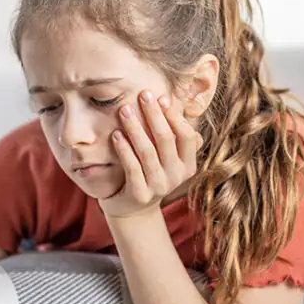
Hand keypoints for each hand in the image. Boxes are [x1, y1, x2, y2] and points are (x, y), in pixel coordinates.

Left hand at [99, 89, 202, 218]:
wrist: (132, 209)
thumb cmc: (147, 173)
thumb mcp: (162, 157)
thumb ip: (169, 135)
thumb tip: (170, 99)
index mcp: (188, 164)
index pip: (186, 135)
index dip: (174, 115)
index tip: (160, 97)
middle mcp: (177, 176)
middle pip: (166, 139)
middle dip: (154, 115)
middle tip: (142, 95)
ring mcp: (159, 187)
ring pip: (148, 152)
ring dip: (135, 128)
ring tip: (124, 110)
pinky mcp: (140, 194)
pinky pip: (132, 167)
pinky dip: (124, 149)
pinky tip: (115, 134)